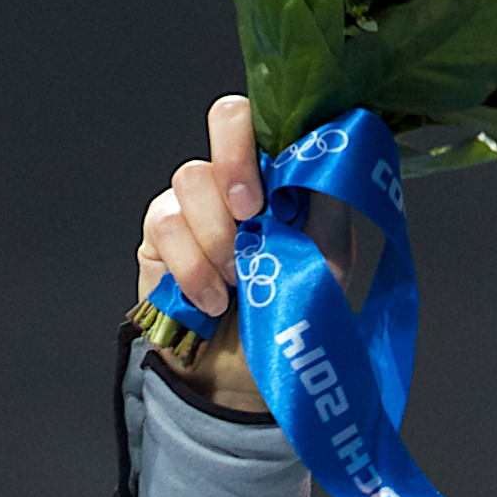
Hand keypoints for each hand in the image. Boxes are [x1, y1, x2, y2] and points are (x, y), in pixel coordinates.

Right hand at [136, 95, 382, 418]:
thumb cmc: (291, 319)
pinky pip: (166, 224)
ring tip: (237, 284)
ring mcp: (197, 201)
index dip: (271, 132)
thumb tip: (334, 148)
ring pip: (192, 179)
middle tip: (250, 216)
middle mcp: (239, 177)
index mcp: (284, 175)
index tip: (273, 184)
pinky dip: (191, 267)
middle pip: (227, 119)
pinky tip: (212, 300)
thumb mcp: (329, 263)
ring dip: (218, 238)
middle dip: (237, 164)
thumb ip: (331, 204)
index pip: (274, 116)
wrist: (246, 381)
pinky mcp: (162, 235)